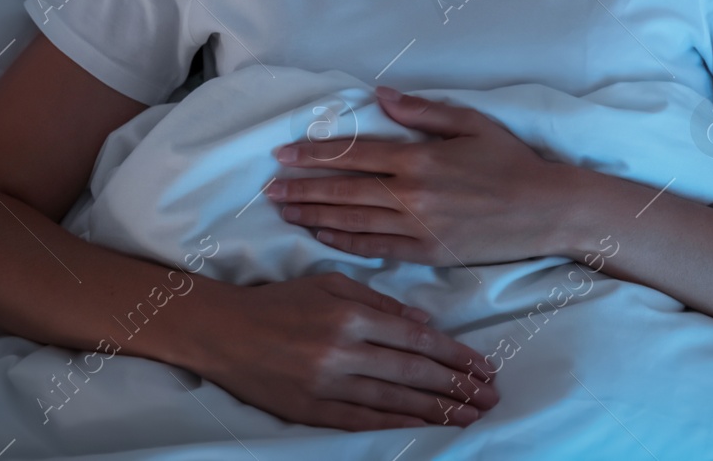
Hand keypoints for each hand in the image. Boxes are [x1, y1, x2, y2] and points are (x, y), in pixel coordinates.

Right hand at [189, 272, 499, 430]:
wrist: (222, 331)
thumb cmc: (280, 301)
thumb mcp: (331, 284)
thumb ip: (380, 302)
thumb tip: (424, 324)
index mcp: (350, 316)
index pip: (416, 340)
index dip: (455, 355)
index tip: (483, 367)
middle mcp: (342, 352)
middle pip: (412, 373)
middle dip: (456, 387)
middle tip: (490, 397)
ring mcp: (326, 385)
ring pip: (393, 402)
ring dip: (436, 411)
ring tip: (468, 417)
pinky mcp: (309, 410)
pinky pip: (361, 421)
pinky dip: (395, 426)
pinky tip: (423, 429)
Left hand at [267, 87, 571, 265]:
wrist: (546, 210)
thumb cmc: (511, 162)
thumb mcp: (471, 123)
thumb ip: (422, 111)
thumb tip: (382, 94)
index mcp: (419, 158)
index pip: (354, 155)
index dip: (315, 155)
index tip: (283, 154)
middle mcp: (412, 194)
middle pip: (344, 191)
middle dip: (302, 188)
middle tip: (269, 187)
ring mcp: (418, 227)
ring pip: (352, 221)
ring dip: (314, 216)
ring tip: (285, 211)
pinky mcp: (428, 253)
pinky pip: (376, 248)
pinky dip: (344, 242)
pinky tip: (322, 237)